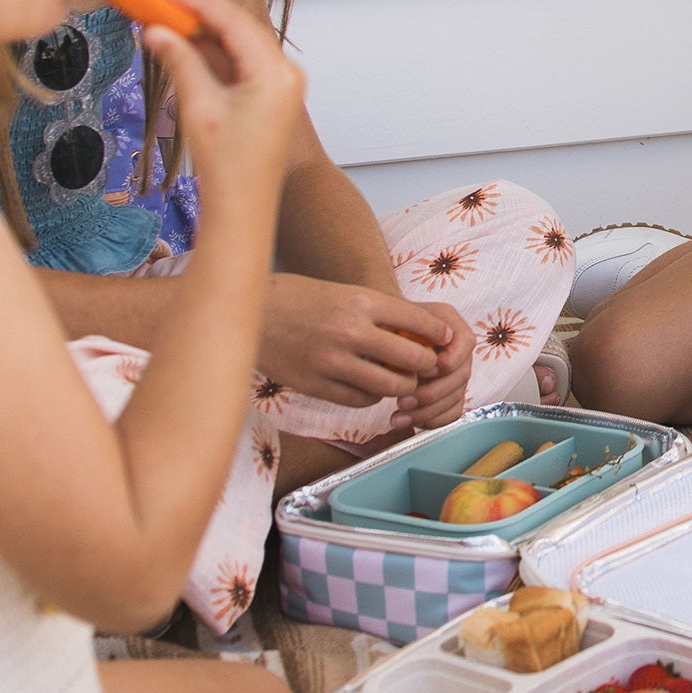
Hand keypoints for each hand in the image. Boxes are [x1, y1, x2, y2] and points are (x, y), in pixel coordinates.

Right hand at [146, 0, 303, 218]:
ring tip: (163, 23)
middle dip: (197, 13)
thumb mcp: (198, 106)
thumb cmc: (229, 165)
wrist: (245, 206)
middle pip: (238, 26)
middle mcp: (286, 73)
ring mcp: (281, 84)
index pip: (233, 20)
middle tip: (158, 4)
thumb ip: (179, 60)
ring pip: (237, 42)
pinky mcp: (271, 94)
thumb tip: (157, 30)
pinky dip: (212, 52)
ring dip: (202, 32)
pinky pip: (239, 61)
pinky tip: (182, 46)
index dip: (196, 1)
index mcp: (276, 73)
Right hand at [257, 274, 452, 411]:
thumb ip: (381, 313)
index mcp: (360, 302)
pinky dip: (372, 395)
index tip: (443, 340)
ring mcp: (332, 362)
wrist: (248, 312)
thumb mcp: (344, 293)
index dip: (438, 334)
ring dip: (402, 386)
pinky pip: (361, 399)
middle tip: (426, 366)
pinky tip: (369, 385)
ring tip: (401, 379)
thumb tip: (424, 336)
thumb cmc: (301, 298)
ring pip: (390, 386)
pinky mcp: (316, 385)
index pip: (418, 321)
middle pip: (412, 360)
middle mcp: (349, 332)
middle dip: (426, 366)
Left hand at [395, 302, 474, 430]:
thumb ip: (404, 335)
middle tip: (403, 401)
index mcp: (450, 323)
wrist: (380, 335)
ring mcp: (457, 371)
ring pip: (456, 398)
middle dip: (431, 394)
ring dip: (427, 412)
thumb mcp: (391, 322)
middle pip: (461, 376)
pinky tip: (411, 420)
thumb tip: (415, 366)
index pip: (466, 343)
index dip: (446, 362)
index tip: (420, 372)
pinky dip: (433, 421)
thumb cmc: (384, 327)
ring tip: (399, 416)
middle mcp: (459, 347)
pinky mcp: (451, 391)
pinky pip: (452, 412)